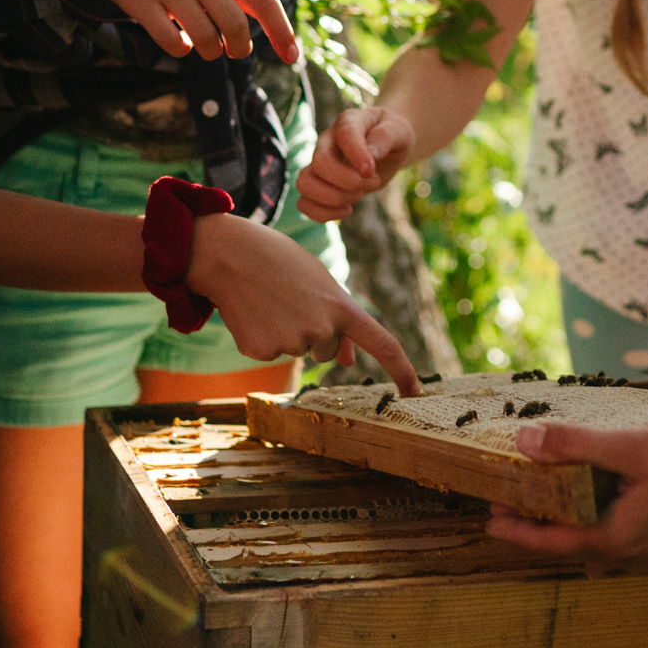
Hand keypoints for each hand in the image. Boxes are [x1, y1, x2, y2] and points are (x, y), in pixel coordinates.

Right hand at [70, 0, 299, 63]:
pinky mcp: (139, 0)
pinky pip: (170, 41)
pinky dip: (181, 50)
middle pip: (236, 25)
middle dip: (240, 48)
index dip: (282, 30)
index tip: (292, 56)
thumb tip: (266, 21)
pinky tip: (179, 42)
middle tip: (234, 51)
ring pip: (205, 39)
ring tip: (205, 47)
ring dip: (210, 52)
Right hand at [188, 213, 418, 393]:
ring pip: (297, 351)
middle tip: (289, 300)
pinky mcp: (263, 352)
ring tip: (269, 301)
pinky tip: (253, 313)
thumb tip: (349, 361)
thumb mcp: (319, 283)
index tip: (416, 393)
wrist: (231, 254)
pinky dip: (261, 337)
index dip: (403, 371)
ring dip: (284, 331)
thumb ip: (339, 318)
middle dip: (312, 331)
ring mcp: (292, 342)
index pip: (384, 344)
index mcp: (343, 307)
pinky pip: (270, 353)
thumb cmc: (280, 262)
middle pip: (325, 350)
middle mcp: (322, 329)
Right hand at [294, 105, 415, 222]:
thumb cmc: (393, 137)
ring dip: (333, 198)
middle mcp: (327, 142)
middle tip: (372, 182)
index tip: (372, 172)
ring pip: (304, 184)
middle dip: (348, 182)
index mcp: (348, 122)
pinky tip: (346, 210)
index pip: (345, 135)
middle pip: (319, 163)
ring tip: (357, 196)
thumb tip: (371, 154)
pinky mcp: (317, 185)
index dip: (358, 156)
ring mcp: (318, 164)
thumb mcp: (400, 131)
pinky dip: (323, 214)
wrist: (388, 149)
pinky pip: (304, 204)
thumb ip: (386, 137)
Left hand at [484, 417, 647, 572]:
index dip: (518, 530)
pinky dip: (606, 518)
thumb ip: (579, 446)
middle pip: (576, 547)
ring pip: (603, 545)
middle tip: (517, 497)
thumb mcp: (637, 446)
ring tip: (558, 492)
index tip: (489, 517)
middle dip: (544, 524)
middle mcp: (638, 558)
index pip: (552, 543)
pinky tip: (610, 491)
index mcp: (622, 541)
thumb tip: (525, 443)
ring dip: (577, 521)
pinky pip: (628, 538)